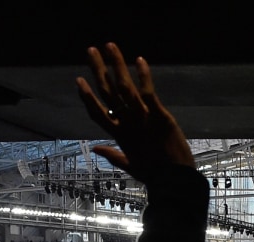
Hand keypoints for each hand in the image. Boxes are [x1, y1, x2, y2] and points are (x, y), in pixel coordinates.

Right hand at [77, 43, 193, 181]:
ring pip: (125, 87)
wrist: (174, 182)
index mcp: (119, 136)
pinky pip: (148, 92)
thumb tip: (94, 148)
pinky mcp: (159, 117)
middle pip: (108, 93)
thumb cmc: (155, 175)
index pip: (98, 113)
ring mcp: (142, 119)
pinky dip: (143, 76)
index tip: (79, 80)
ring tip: (110, 46)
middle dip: (98, 69)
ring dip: (116, 64)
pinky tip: (139, 59)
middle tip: (91, 50)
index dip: (87, 97)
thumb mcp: (130, 166)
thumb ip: (112, 155)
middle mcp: (127, 124)